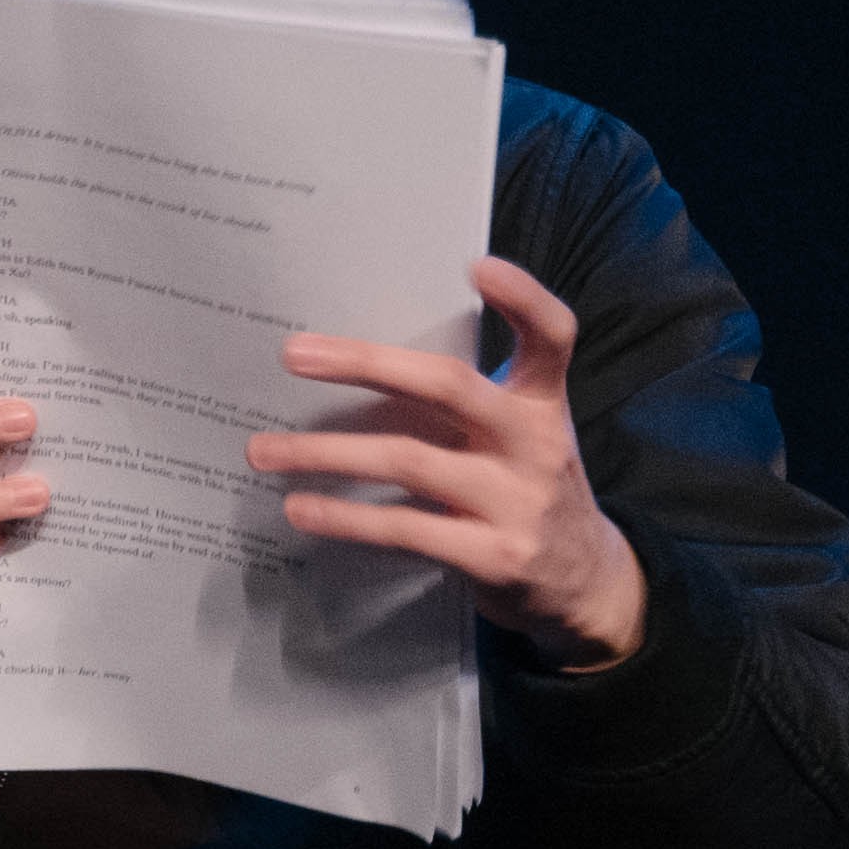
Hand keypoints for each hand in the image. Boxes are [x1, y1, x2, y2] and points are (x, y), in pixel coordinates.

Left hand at [251, 255, 645, 669]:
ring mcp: (518, 501)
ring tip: (262, 451)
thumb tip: (347, 368)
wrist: (586, 583)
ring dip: (325, 452)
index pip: (553, 337)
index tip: (478, 265)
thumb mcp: (512, 438)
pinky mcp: (495, 555)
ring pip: (409, 460)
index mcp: (541, 403)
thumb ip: (456, 405)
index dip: (524, 298)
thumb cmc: (523, 490)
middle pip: (450, 386)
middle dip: (367, 363)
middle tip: (293, 353)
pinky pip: (407, 529)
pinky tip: (301, 508)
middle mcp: (536, 443)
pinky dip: (346, 517)